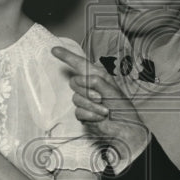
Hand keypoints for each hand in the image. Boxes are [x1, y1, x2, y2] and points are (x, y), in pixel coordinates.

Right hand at [51, 46, 148, 161]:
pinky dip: (90, 115)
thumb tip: (82, 80)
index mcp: (98, 77)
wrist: (124, 129)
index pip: (80, 64)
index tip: (54, 50)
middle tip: (101, 98)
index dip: (67, 56)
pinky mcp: (83, 113)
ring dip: (92, 106)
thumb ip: (96, 82)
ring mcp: (85, 100)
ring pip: (76, 98)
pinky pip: (78, 111)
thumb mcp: (112, 90)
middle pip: (74, 82)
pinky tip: (100, 118)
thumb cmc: (123, 109)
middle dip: (87, 91)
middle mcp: (90, 87)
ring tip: (105, 111)